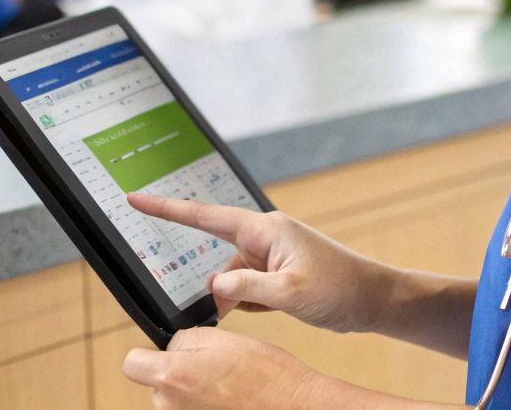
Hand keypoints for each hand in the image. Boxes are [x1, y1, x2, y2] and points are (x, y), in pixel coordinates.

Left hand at [122, 327, 325, 408]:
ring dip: (191, 392)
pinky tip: (229, 400)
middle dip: (176, 372)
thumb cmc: (264, 374)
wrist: (294, 406)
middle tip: (211, 366)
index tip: (162, 353)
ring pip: (175, 400)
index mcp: (171, 376)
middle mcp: (170, 406)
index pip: (133, 364)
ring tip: (225, 385)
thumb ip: (184, 340)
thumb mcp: (220, 338)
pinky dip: (205, 407)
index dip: (147, 355)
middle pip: (156, 383)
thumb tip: (173, 347)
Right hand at [126, 192, 384, 332]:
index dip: (167, 209)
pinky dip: (249, 303)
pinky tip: (271, 312)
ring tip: (271, 310)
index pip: (205, 216)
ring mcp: (272, 256)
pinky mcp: (278, 275)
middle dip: (218, 288)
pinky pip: (247, 289)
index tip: (136, 198)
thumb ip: (246, 289)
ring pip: (233, 279)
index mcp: (265, 230)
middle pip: (219, 259)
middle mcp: (265, 238)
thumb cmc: (340, 289)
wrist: (374, 300)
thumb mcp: (289, 294)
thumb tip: (213, 288)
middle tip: (227, 312)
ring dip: (237, 300)